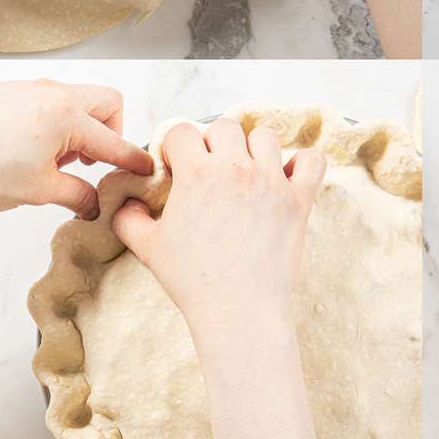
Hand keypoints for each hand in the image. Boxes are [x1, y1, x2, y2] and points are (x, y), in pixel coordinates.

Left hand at [0, 81, 152, 233]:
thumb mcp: (42, 191)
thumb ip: (80, 194)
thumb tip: (95, 203)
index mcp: (65, 116)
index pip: (113, 141)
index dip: (133, 159)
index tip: (146, 168)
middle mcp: (50, 92)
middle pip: (106, 103)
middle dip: (109, 131)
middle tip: (90, 160)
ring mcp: (27, 88)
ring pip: (76, 97)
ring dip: (79, 125)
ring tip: (56, 157)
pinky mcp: (7, 91)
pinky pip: (46, 97)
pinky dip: (53, 118)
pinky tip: (32, 146)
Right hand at [111, 118, 325, 343]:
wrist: (238, 309)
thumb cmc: (193, 280)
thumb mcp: (148, 248)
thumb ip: (128, 219)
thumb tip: (127, 204)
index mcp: (197, 174)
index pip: (182, 132)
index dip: (176, 148)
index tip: (179, 167)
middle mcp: (236, 169)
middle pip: (225, 128)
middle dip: (214, 144)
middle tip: (212, 172)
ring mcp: (271, 181)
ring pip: (265, 136)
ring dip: (254, 148)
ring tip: (247, 172)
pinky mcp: (299, 199)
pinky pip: (312, 161)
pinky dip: (302, 163)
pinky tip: (288, 178)